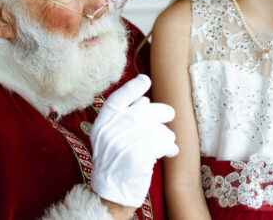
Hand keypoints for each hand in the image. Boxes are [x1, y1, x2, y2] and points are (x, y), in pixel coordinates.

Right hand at [90, 74, 178, 207]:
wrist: (112, 193)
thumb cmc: (117, 161)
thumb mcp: (112, 137)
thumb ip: (124, 118)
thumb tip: (144, 100)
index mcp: (102, 124)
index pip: (116, 100)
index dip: (131, 88)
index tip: (145, 79)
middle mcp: (109, 133)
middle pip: (141, 112)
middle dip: (160, 111)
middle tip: (170, 113)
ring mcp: (121, 145)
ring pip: (154, 128)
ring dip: (166, 134)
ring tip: (168, 140)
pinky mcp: (135, 158)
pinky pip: (159, 143)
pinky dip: (168, 145)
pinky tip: (170, 150)